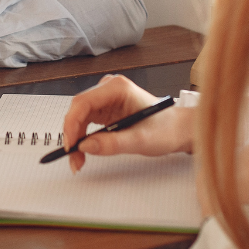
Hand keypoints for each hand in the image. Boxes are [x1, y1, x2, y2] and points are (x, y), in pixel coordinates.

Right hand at [62, 74, 194, 172]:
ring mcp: (106, 98)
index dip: (72, 125)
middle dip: (72, 136)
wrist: (177, 129)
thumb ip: (113, 143)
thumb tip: (86, 146)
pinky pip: (85, 122)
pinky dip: (82, 138)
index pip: (83, 102)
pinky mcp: (105, 109)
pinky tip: (84, 151)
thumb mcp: (141, 140)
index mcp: (117, 88)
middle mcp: (109, 89)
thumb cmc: (166, 128)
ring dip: (76, 139)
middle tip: (73, 159)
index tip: (71, 146)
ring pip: (79, 117)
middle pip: (78, 110)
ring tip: (78, 160)